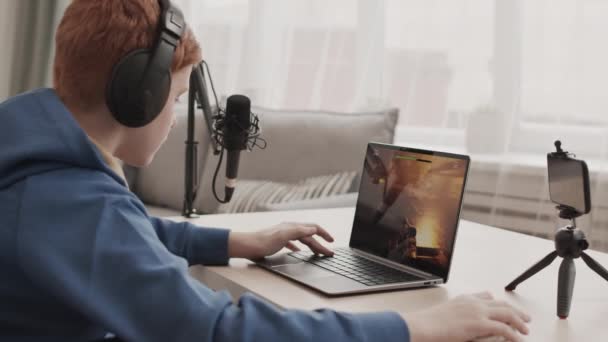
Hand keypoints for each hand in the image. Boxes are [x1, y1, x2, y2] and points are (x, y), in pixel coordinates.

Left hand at [228, 222, 334, 259]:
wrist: (247, 246)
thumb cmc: (263, 241)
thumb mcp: (284, 235)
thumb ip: (299, 231)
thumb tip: (313, 229)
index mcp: (292, 226)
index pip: (313, 228)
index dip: (324, 234)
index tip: (332, 242)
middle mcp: (289, 229)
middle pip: (309, 236)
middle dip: (321, 244)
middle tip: (329, 253)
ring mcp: (283, 236)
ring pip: (302, 240)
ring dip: (312, 246)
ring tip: (318, 253)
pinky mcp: (277, 243)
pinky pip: (293, 244)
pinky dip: (299, 248)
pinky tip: (299, 253)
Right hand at [404, 292, 530, 341]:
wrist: (422, 326)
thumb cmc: (429, 324)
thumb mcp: (445, 312)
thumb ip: (458, 312)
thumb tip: (463, 320)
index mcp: (464, 299)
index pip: (487, 296)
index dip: (499, 303)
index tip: (506, 309)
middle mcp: (473, 302)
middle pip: (501, 303)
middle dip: (516, 311)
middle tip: (525, 319)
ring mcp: (477, 312)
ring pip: (506, 313)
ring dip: (519, 321)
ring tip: (526, 330)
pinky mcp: (478, 324)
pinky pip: (503, 328)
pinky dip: (513, 334)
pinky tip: (518, 339)